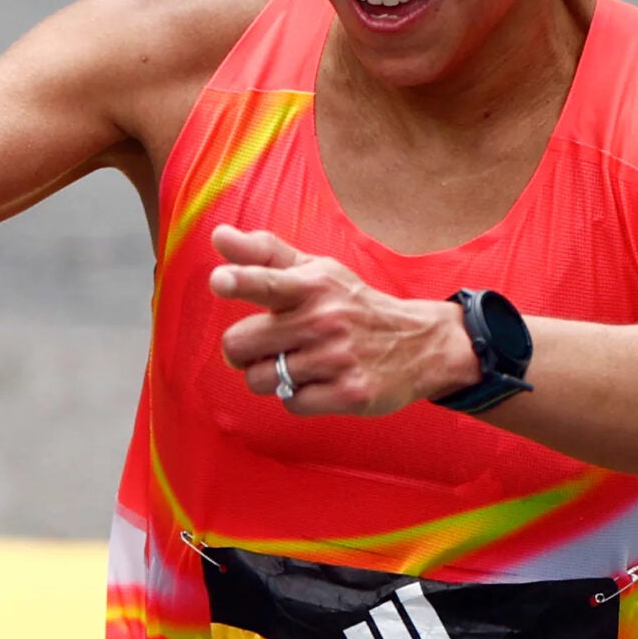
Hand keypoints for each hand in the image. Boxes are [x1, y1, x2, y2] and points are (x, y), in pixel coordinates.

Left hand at [209, 225, 473, 414]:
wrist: (420, 343)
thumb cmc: (352, 304)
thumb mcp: (315, 271)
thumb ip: (263, 254)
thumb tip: (217, 235)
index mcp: (312, 285)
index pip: (267, 280)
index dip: (239, 281)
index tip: (219, 280)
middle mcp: (324, 319)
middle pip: (239, 345)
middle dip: (245, 350)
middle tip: (271, 345)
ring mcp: (337, 358)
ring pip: (261, 379)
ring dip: (272, 376)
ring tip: (300, 363)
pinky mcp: (349, 393)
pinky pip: (291, 403)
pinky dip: (299, 396)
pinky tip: (321, 382)